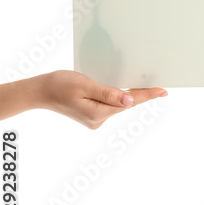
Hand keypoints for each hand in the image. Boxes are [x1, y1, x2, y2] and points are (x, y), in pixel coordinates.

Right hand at [30, 70, 165, 129]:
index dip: (148, 95)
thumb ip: (108, 93)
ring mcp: (95, 120)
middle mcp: (98, 120)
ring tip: (138, 84)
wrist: (40, 92)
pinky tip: (121, 91)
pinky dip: (116, 98)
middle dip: (140, 95)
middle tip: (159, 87)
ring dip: (126, 95)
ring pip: (117, 105)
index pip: (130, 102)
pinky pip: (109, 106)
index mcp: (98, 113)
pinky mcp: (92, 116)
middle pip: (125, 104)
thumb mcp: (85, 85)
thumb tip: (130, 99)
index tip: (163, 91)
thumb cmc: (59, 85)